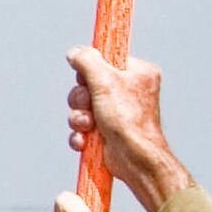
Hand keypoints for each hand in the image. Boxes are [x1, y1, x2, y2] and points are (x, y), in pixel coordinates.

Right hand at [60, 46, 191, 211]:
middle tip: (89, 106)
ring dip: (79, 118)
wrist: (134, 159)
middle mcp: (127, 89)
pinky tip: (85, 141)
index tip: (88, 79)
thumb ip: (88, 61)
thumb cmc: (128, 120)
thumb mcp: (105, 81)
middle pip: (87, 83)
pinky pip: (83, 126)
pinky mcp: (106, 130)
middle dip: (81, 99)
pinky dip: (80, 134)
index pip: (105, 59)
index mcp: (136, 72)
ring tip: (88, 127)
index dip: (91, 70)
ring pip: (82, 106)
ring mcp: (116, 111)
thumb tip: (75, 52)